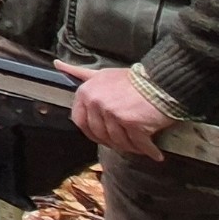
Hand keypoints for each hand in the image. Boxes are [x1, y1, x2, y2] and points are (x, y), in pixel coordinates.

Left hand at [57, 61, 171, 159]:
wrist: (160, 81)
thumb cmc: (132, 79)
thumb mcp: (102, 74)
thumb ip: (80, 74)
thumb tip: (58, 65)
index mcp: (86, 93)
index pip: (79, 121)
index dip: (92, 132)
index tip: (103, 136)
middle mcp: (96, 103)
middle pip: (99, 134)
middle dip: (113, 141)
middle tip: (127, 143)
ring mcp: (113, 113)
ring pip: (118, 141)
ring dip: (131, 147)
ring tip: (142, 146)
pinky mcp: (131, 123)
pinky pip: (138, 144)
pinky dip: (148, 151)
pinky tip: (155, 154)